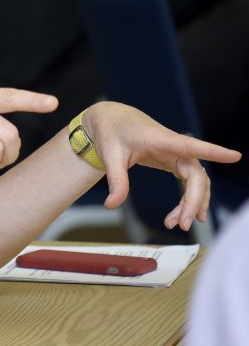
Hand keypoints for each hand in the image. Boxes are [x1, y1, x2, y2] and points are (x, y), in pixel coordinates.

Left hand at [84, 101, 241, 229]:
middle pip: (196, 175)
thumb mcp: (110, 155)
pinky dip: (188, 200)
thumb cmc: (113, 132)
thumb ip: (116, 180)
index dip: (213, 151)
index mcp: (160, 140)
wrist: (112, 120)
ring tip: (179, 224)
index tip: (235, 156)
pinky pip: (190, 182)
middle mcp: (174, 146)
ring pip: (196, 182)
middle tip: (184, 224)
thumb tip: (112, 205)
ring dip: (192, 204)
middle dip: (193, 201)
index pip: (191, 145)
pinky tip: (184, 216)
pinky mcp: (175, 161)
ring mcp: (177, 154)